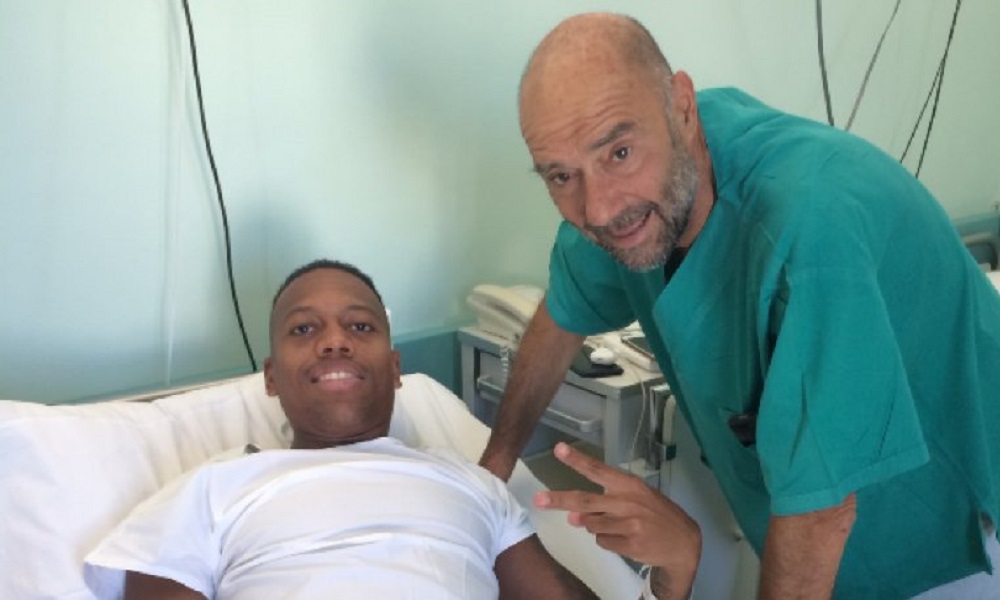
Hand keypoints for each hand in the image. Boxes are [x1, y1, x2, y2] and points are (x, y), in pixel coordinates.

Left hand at [534, 442, 700, 595]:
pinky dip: (608, 541)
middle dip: (559, 500)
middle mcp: (627, 502)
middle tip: (539, 498)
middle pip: (585, 501)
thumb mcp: (635, 499)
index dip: (577, 460)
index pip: (598, 469)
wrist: (683, 541)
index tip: (559, 449)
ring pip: (591, 526)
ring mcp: (628, 524)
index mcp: (628, 485)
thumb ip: (604, 504)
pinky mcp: (629, 544)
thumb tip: (574, 517)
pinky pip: (602, 542)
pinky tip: (626, 539)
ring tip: (619, 525)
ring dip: (596, 526)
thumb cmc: (655, 514)